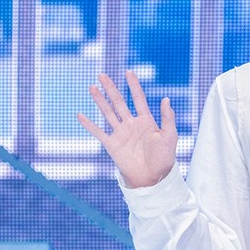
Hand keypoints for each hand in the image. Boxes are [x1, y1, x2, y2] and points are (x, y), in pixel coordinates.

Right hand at [77, 71, 177, 187]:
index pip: (138, 99)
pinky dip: (89, 124)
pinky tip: (80, 115)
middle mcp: (132, 125)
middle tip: (102, 75)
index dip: (133, 85)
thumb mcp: (169, 136)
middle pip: (119, 102)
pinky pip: (98, 132)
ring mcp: (121, 134)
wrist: (152, 177)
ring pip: (107, 113)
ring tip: (92, 87)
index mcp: (146, 121)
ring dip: (99, 100)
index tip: (128, 72)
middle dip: (111, 88)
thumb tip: (166, 98)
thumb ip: (168, 118)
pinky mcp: (112, 145)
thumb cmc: (164, 158)